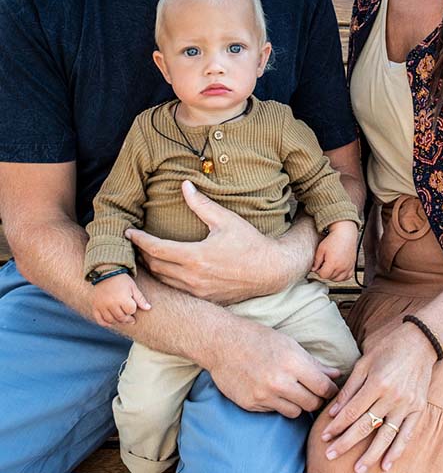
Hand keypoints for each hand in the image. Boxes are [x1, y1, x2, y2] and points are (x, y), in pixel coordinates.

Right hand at [91, 273, 150, 326]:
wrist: (106, 273)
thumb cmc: (122, 280)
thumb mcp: (133, 287)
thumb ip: (140, 299)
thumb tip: (148, 308)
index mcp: (122, 298)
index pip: (131, 311)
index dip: (133, 309)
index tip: (132, 306)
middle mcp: (111, 303)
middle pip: (121, 317)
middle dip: (127, 318)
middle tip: (130, 318)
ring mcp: (102, 306)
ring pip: (111, 320)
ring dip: (118, 321)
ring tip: (122, 319)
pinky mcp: (95, 306)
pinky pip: (100, 320)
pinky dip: (105, 323)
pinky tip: (111, 322)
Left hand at [126, 181, 293, 304]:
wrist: (270, 271)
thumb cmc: (249, 243)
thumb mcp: (226, 220)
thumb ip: (202, 204)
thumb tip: (185, 185)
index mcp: (195, 257)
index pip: (156, 249)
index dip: (139, 240)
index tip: (129, 232)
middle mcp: (192, 278)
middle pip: (155, 267)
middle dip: (141, 255)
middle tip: (133, 243)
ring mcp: (198, 292)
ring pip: (164, 282)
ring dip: (151, 269)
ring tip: (143, 256)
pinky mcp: (204, 299)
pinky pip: (177, 290)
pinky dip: (166, 280)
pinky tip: (165, 271)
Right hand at [205, 313, 340, 416]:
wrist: (222, 343)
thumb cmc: (258, 338)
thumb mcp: (288, 343)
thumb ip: (313, 363)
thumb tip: (336, 375)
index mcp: (292, 361)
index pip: (323, 387)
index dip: (330, 390)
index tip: (330, 390)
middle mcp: (280, 381)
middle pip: (312, 404)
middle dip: (316, 399)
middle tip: (312, 391)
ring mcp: (264, 395)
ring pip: (295, 412)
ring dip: (297, 403)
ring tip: (290, 390)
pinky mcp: (252, 405)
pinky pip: (275, 412)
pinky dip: (277, 404)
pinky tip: (270, 390)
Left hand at [312, 221, 357, 281]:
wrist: (345, 233)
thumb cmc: (334, 239)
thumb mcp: (321, 249)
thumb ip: (316, 261)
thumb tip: (314, 269)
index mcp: (333, 263)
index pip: (323, 275)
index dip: (319, 271)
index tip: (319, 266)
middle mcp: (341, 267)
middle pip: (330, 277)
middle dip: (326, 272)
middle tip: (324, 265)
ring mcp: (348, 267)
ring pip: (339, 279)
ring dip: (333, 275)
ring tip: (331, 267)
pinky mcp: (352, 265)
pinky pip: (348, 277)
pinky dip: (343, 276)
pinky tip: (339, 271)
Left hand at [319, 322, 436, 470]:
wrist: (420, 341)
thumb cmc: (388, 347)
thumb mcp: (365, 361)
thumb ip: (350, 387)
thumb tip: (334, 410)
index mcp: (377, 382)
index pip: (352, 411)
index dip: (337, 425)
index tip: (325, 436)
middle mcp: (392, 396)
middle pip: (365, 426)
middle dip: (346, 443)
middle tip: (330, 455)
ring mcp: (407, 404)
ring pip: (385, 435)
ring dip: (370, 454)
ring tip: (358, 469)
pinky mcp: (418, 409)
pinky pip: (406, 434)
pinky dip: (397, 451)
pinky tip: (386, 464)